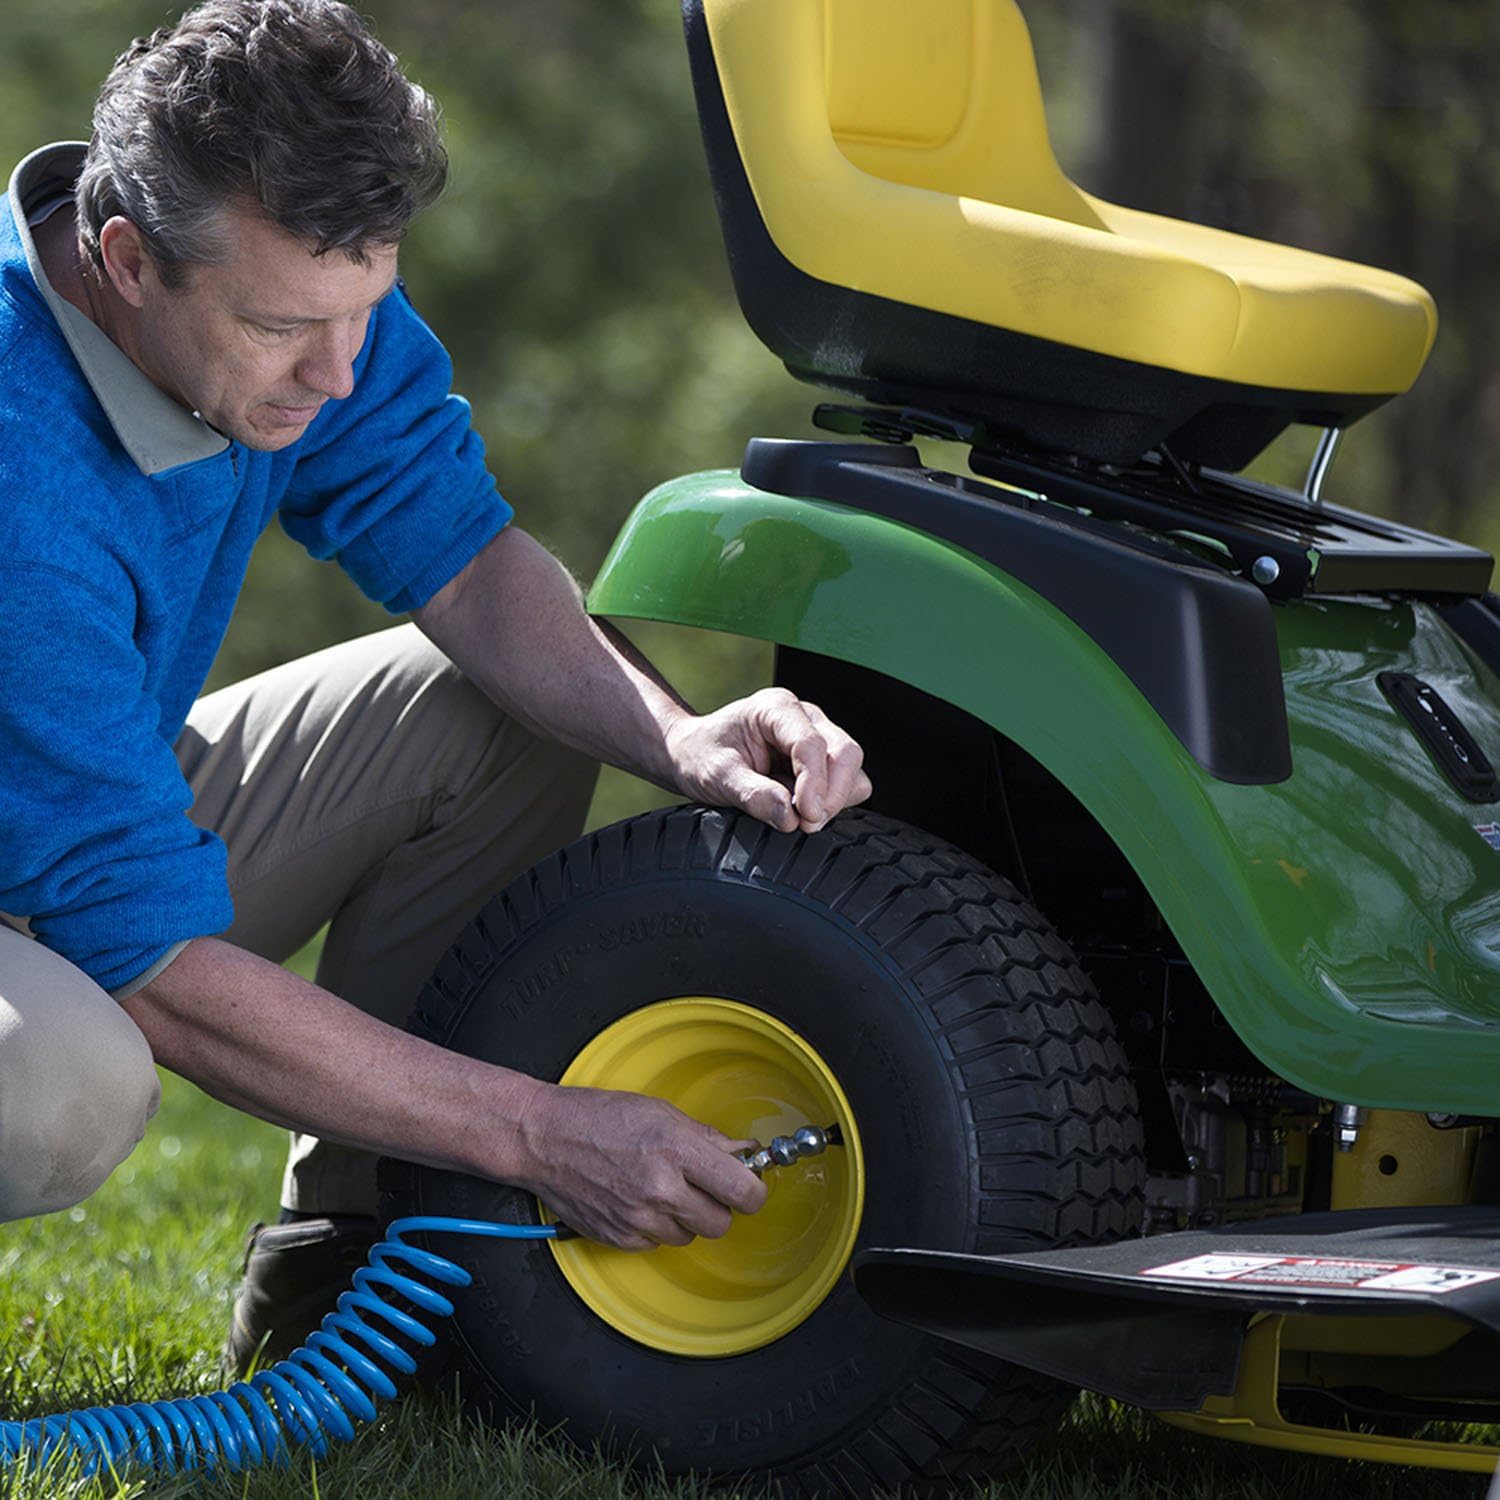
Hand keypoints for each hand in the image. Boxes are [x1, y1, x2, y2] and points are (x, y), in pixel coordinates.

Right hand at [512, 1082, 767, 1249]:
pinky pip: (658, 1243)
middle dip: (719, 1205)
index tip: (749, 1185)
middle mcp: (660, 1188)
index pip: (743, 1191)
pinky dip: (655, 1227)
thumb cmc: (598, 1116)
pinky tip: (637, 1199)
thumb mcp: (660, 1112)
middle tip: (703, 1185)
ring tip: (661, 1188)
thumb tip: (744, 1154)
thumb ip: (707, 1138)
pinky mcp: (619, 1238)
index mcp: (676, 1149)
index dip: (753, 1191)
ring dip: (685, 1217)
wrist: (543, 1139)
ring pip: (690, 1236)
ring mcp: (638, 1218)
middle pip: (721, 1222)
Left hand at [663, 688, 871, 833]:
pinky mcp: (823, 761)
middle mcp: (804, 717)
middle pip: (845, 753)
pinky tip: (800, 809)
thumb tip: (789, 818)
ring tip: (797, 816)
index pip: (812, 743)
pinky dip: (830, 803)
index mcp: (776, 708)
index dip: (815, 783)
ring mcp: (818, 736)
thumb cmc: (701, 756)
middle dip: (832, 794)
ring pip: (852, 770)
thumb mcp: (715, 776)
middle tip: (805, 824)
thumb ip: (751, 794)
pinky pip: (847, 784)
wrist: (693, 754)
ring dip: (833, 801)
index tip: (805, 817)